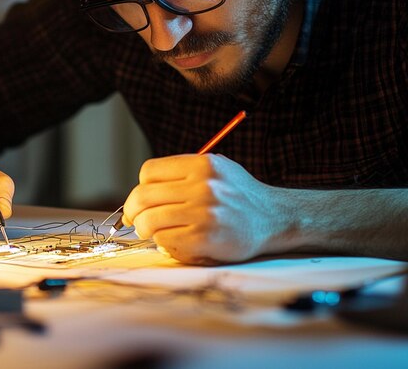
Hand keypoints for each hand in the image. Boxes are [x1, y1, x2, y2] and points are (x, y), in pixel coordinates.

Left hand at [122, 153, 290, 264]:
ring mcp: (204, 212)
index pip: (149, 171)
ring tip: (152, 232)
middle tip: (134, 220)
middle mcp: (202, 185)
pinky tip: (173, 241)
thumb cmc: (239, 194)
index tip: (142, 199)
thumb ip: (182, 173)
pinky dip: (163, 243)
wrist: (274, 218)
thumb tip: (141, 191)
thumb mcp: (216, 168)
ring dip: (145, 229)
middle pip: (143, 196)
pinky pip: (165, 240)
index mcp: (202, 164)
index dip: (140, 186)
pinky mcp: (206, 238)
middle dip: (132, 211)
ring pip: (150, 220)